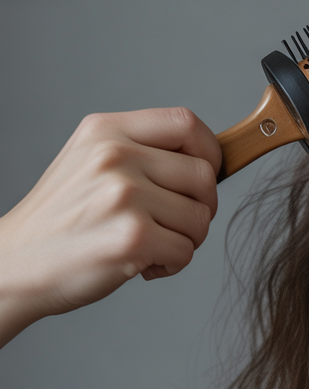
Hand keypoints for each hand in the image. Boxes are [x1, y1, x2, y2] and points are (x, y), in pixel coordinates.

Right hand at [0, 107, 220, 347]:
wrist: (14, 264)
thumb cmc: (62, 220)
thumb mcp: (90, 162)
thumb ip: (142, 151)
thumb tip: (209, 160)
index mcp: (106, 130)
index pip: (186, 123)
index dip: (209, 152)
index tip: (205, 176)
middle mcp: (114, 155)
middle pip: (204, 176)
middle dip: (201, 207)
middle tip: (173, 224)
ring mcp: (123, 195)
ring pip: (200, 217)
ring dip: (186, 239)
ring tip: (151, 245)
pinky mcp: (131, 236)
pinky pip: (186, 250)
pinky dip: (173, 264)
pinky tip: (143, 264)